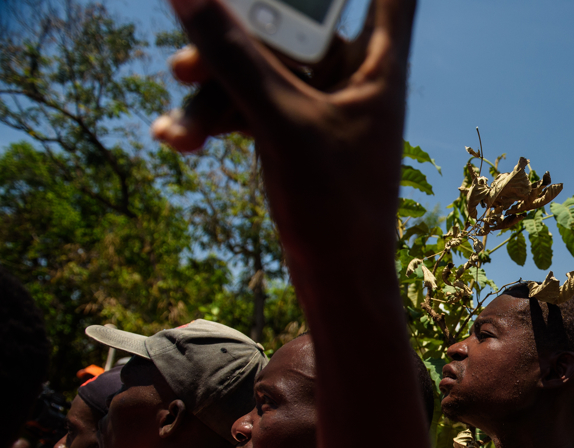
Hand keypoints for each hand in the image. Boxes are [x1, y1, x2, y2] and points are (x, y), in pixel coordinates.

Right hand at [154, 0, 416, 261]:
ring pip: (263, 60)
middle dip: (240, 29)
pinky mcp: (296, 126)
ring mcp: (324, 101)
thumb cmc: (337, 209)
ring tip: (181, 112)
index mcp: (380, 63)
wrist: (338, 280)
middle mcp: (356, 73)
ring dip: (215, 82)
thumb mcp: (282, 125)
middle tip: (196, 52)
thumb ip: (235, 54)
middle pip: (298, 16)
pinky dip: (217, 114)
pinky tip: (179, 138)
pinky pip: (251, 98)